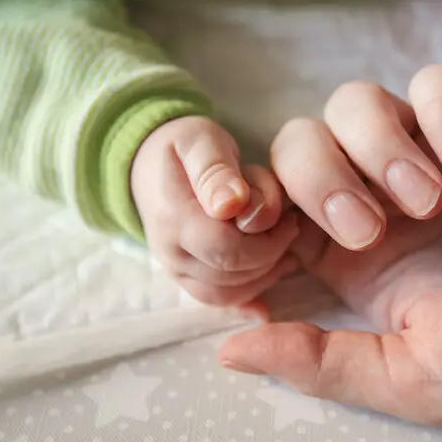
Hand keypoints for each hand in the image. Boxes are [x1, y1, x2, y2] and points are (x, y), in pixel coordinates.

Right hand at [131, 116, 298, 308]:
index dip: (268, 240)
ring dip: (267, 272)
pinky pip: (223, 300)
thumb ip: (216, 170)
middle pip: (234, 273)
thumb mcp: (201, 140)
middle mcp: (170, 252)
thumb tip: (232, 204)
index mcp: (173, 218)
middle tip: (290, 226)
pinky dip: (255, 292)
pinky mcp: (187, 279)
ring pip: (231, 293)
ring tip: (285, 242)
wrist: (151, 164)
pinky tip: (277, 272)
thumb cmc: (186, 147)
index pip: (228, 249)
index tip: (289, 217)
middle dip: (271, 253)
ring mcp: (177, 270)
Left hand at [218, 66, 441, 427]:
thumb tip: (228, 352)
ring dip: (379, 146)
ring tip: (434, 198)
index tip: (260, 229)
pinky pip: (434, 82)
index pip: (271, 216)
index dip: (252, 214)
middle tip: (372, 229)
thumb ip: (322, 364)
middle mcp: (385, 204)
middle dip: (318, 180)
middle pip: (298, 146)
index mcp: (359, 266)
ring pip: (356, 104)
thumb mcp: (417, 381)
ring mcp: (433, 156)